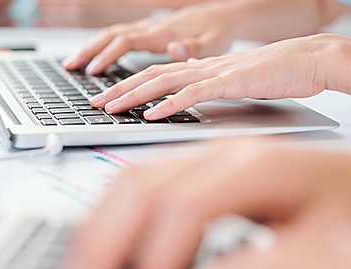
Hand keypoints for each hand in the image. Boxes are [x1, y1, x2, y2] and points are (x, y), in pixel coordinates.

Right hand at [62, 0, 243, 74]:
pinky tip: (92, 55)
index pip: (126, 40)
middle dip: (88, 50)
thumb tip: (175, 49)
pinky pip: (117, 34)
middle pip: (110, 34)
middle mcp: (149, 27)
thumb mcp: (213, 43)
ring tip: (71, 63)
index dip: (108, 55)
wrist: (223, 15)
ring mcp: (146, 27)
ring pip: (110, 32)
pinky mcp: (146, 30)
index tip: (93, 70)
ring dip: (89, 46)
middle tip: (69, 66)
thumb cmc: (217, 32)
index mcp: (161, 32)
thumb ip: (194, 48)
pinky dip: (100, 44)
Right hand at [67, 137, 350, 268]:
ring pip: (136, 178)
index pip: (181, 205)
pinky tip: (117, 232)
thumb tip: (205, 267)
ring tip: (91, 254)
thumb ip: (259, 261)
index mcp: (251, 167)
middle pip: (142, 182)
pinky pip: (150, 182)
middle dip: (105, 231)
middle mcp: (220, 155)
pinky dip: (122, 210)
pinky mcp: (205, 171)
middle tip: (88, 266)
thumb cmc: (348, 208)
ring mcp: (209, 159)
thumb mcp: (321, 247)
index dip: (155, 253)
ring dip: (104, 219)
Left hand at [90, 34, 349, 119]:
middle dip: (118, 89)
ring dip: (133, 95)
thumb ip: (204, 87)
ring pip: (162, 81)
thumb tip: (182, 96)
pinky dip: (167, 104)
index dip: (127, 85)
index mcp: (198, 67)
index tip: (107, 98)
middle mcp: (199, 67)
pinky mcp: (229, 82)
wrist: (306, 58)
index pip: (154, 74)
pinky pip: (192, 93)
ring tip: (110, 107)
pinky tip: (150, 113)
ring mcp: (212, 73)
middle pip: (149, 75)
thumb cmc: (271, 72)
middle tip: (95, 103)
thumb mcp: (229, 81)